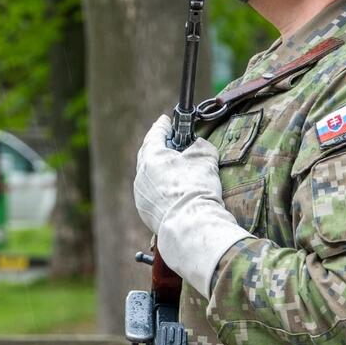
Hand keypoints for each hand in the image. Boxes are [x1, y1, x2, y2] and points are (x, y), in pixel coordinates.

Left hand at [133, 115, 221, 233]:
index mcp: (152, 157)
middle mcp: (141, 174)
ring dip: (159, 169)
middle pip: (148, 154)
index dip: (163, 125)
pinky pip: (151, 192)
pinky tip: (171, 190)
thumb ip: (200, 147)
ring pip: (148, 175)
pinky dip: (159, 187)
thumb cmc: (196, 188)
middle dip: (159, 146)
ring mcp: (141, 193)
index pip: (156, 134)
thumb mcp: (204, 158)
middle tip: (169, 142)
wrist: (190, 224)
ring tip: (173, 168)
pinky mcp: (144, 210)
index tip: (165, 120)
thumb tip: (198, 145)